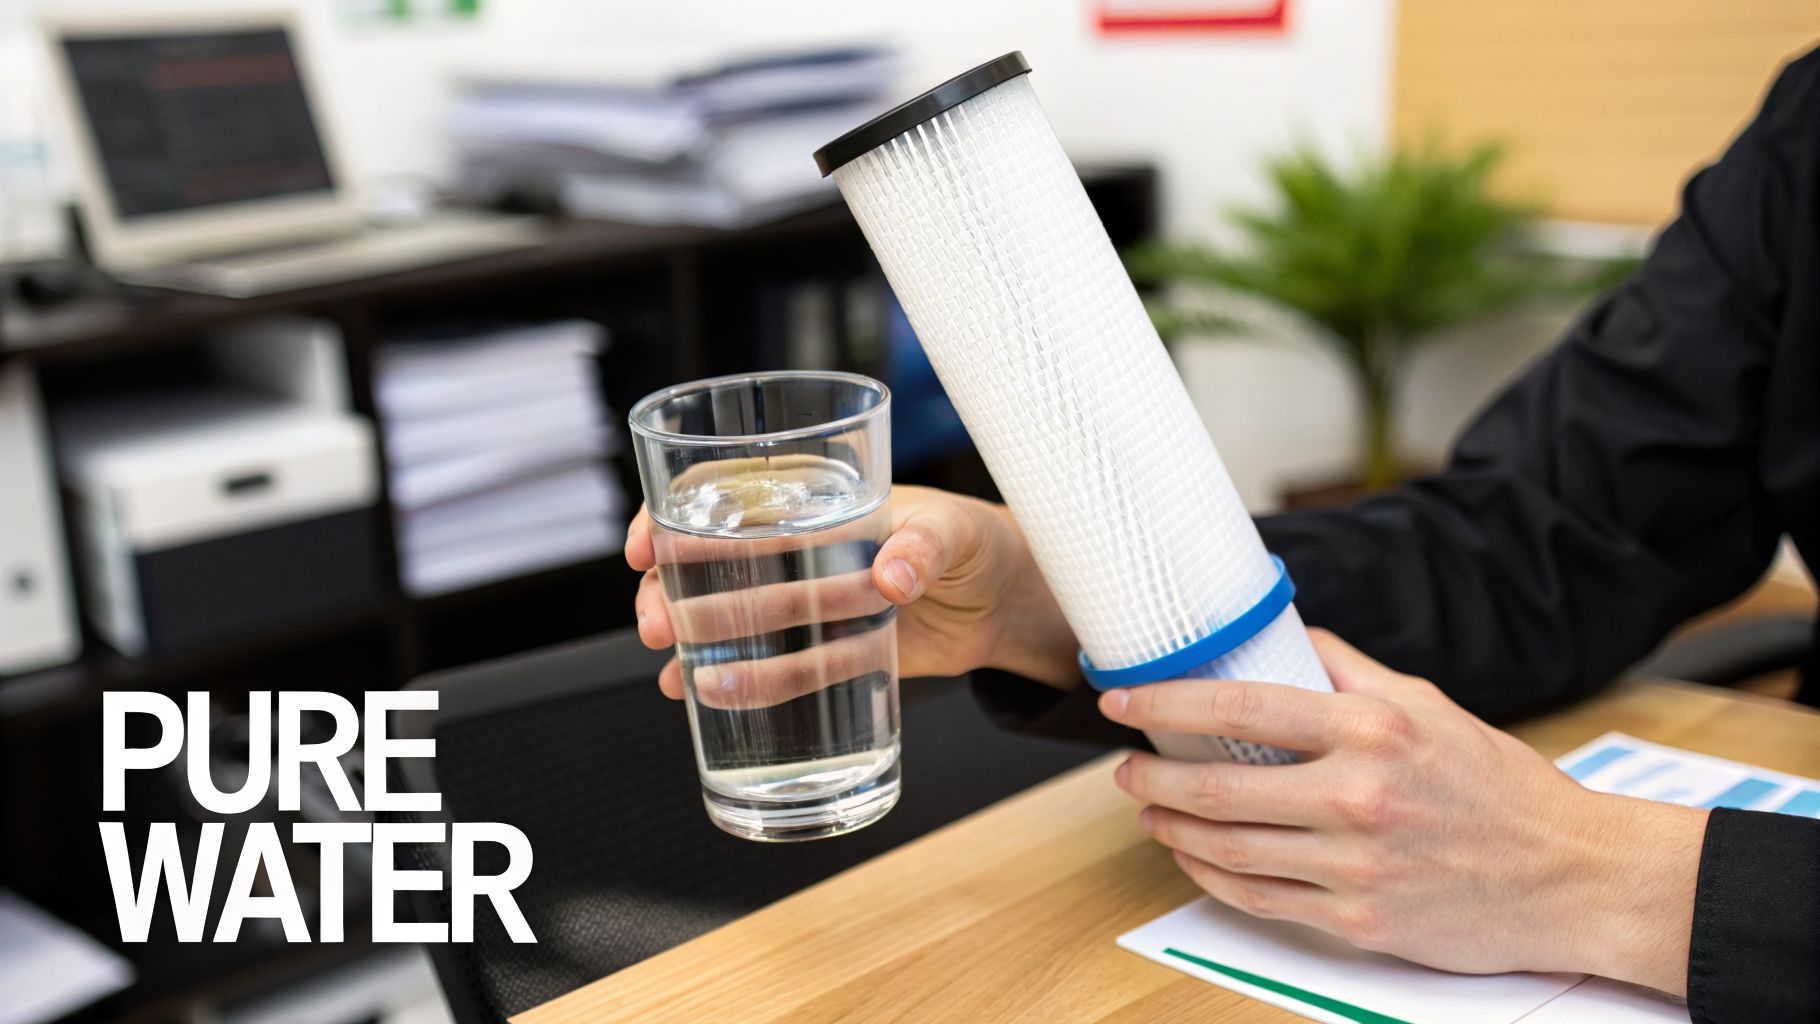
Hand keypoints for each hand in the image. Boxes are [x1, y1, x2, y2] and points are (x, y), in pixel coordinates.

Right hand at [626, 485, 1080, 701]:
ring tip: (671, 669)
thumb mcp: (957, 529)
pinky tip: (694, 697)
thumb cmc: (978, 542)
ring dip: (691, 639)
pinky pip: (770, 665)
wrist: (1007, 603)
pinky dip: (730, 680)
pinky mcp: (828, 650)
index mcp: (818, 500)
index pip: (727, 493)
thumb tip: (894, 573)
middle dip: (668, 590)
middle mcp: (799, 549)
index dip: (674, 514)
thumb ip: (927, 544)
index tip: (648, 545)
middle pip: (709, 562)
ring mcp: (808, 602)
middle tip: (657, 624)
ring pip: (729, 616)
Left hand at [1100, 630, 1706, 993]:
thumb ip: (1350, 672)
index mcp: (1372, 730)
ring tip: (1151, 812)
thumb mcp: (1429, 706)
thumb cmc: (1499, 787)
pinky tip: (1195, 858)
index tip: (1122, 701)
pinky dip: (1212, 877)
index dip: (1167, 703)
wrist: (1572, 877)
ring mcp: (1356, 866)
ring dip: (1173, 830)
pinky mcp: (1360, 921)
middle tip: (1126, 768)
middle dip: (1154, 778)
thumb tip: (1283, 638)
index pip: (1240, 709)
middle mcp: (1359, 797)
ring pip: (1230, 849)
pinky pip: (1260, 900)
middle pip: (1219, 788)